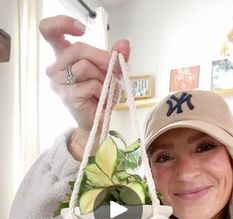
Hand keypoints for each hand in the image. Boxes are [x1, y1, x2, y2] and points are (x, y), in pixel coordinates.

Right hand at [39, 15, 129, 133]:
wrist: (98, 122)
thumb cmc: (100, 96)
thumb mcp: (109, 71)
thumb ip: (115, 57)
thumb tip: (125, 44)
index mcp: (63, 58)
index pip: (49, 31)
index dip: (62, 24)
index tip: (81, 28)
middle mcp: (55, 69)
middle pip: (77, 48)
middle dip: (101, 58)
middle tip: (113, 70)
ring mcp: (58, 83)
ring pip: (85, 67)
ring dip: (102, 79)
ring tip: (103, 90)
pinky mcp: (67, 96)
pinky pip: (90, 84)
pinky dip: (101, 91)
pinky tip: (99, 99)